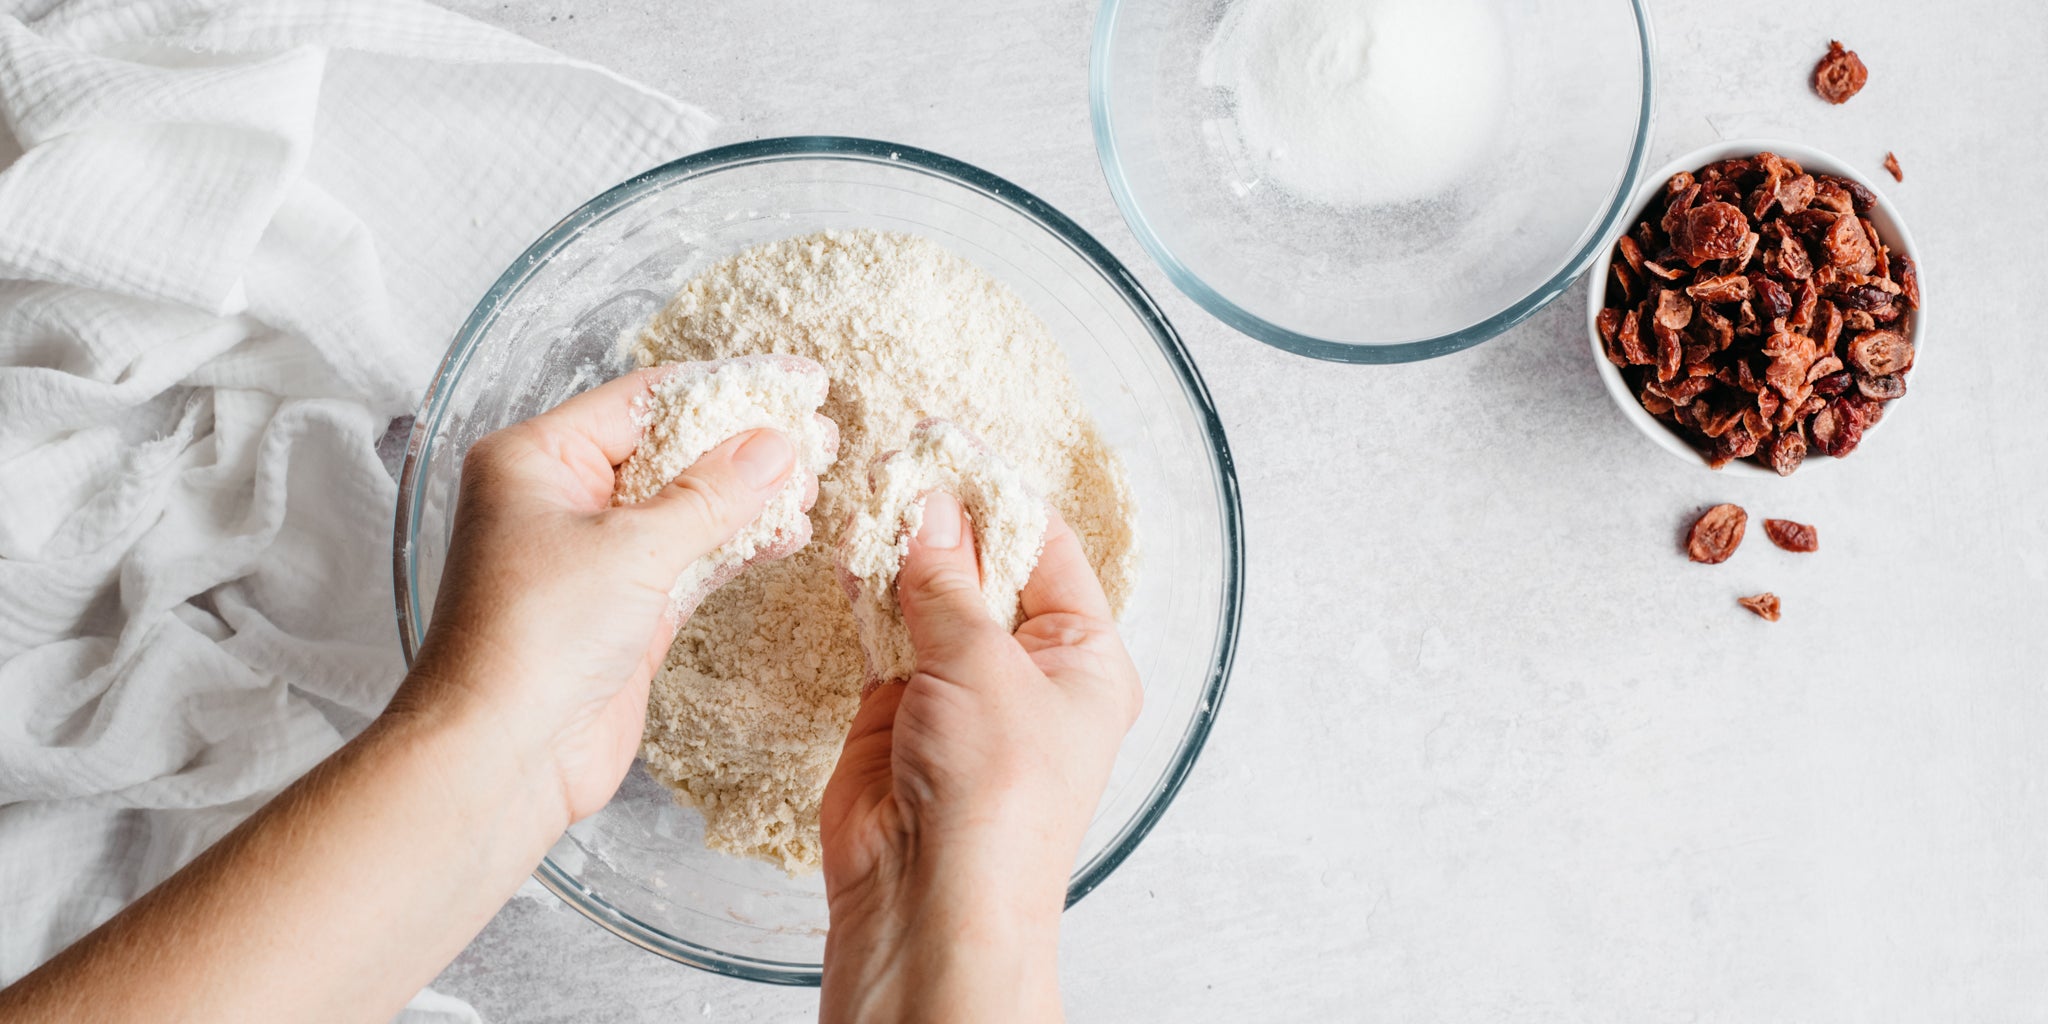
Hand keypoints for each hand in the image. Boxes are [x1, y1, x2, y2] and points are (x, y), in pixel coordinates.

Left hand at [398, 367, 817, 825]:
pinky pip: (690, 560)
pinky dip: (737, 546)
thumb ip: (712, 494)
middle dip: (747, 444)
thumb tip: (774, 445)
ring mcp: (594, 555)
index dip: (728, 388)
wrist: (502, 754)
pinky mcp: (624, 608)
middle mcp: (562, 499)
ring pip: (687, 506)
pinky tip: (786, 532)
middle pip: (672, 449)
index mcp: (538, 457)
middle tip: (817, 434)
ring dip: (750, 496)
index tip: (794, 382)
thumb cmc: (531, 639)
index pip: (648, 400)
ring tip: (814, 481)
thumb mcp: (632, 547)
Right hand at [819, 492, 1141, 1023]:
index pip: (1047, 549)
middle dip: (945, 516)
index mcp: (1083, 657)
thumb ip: (949, 580)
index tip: (952, 445)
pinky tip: (851, 548)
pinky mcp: (898, 709)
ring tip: (872, 487)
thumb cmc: (995, 799)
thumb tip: (935, 508)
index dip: (998, 494)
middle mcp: (1027, 670)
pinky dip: (867, 593)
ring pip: (930, 596)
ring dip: (901, 549)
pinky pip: (884, 633)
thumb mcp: (983, 665)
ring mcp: (960, 689)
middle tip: (902, 457)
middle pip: (985, 567)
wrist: (930, 900)